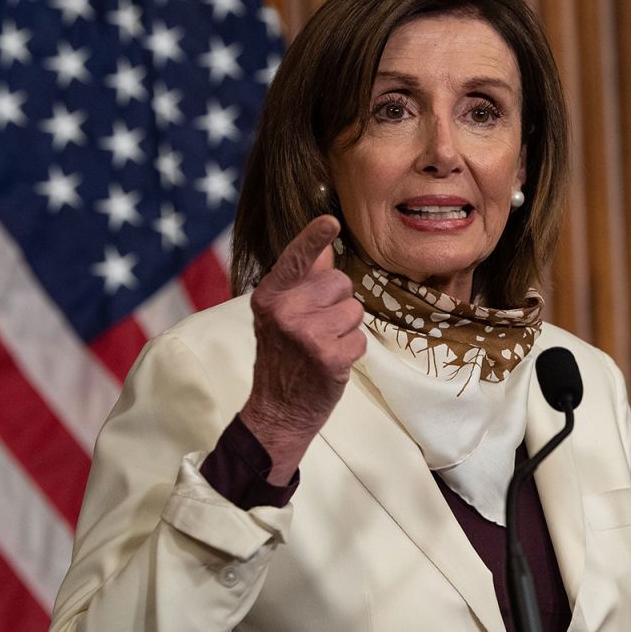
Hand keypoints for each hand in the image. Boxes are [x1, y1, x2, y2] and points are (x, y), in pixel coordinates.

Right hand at [240, 215, 366, 484]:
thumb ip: (301, 282)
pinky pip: (360, 338)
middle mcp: (286, 311)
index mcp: (270, 296)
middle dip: (337, 302)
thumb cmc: (282, 357)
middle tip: (317, 327)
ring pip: (354, 310)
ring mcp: (307, 335)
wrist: (277, 410)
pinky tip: (331, 362)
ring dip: (346, 328)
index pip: (296, 259)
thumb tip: (325, 248)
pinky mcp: (329, 357)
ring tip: (323, 345)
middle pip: (340, 282)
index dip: (314, 238)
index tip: (330, 221)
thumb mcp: (280, 316)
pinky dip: (352, 351)